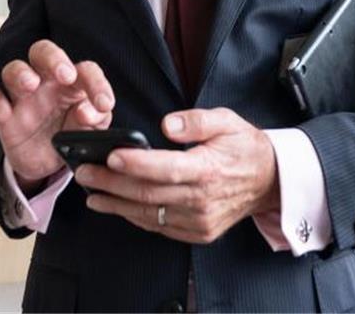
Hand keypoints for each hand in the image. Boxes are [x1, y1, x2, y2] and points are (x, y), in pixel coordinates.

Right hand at [0, 39, 113, 187]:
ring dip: (22, 73)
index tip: (104, 104)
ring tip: (31, 85)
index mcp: (72, 82)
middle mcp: (46, 82)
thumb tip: (88, 112)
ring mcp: (23, 97)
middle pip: (43, 52)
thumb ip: (96, 119)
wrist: (47, 162)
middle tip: (66, 76)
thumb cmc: (71, 133)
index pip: (85, 70)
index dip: (97, 83)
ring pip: (15, 70)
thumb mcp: (91, 129)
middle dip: (55, 59)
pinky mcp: (5, 116)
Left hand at [75, 107, 279, 243]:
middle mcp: (202, 199)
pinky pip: (160, 227)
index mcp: (208, 169)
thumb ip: (196, 120)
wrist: (270, 181)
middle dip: (112, 184)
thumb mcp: (227, 121)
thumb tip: (167, 124)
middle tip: (84, 173)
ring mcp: (200, 220)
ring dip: (116, 205)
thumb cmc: (244, 146)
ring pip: (150, 215)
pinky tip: (117, 206)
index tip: (110, 156)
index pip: (166, 168)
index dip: (136, 164)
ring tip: (91, 193)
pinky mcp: (198, 233)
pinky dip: (136, 217)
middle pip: (149, 194)